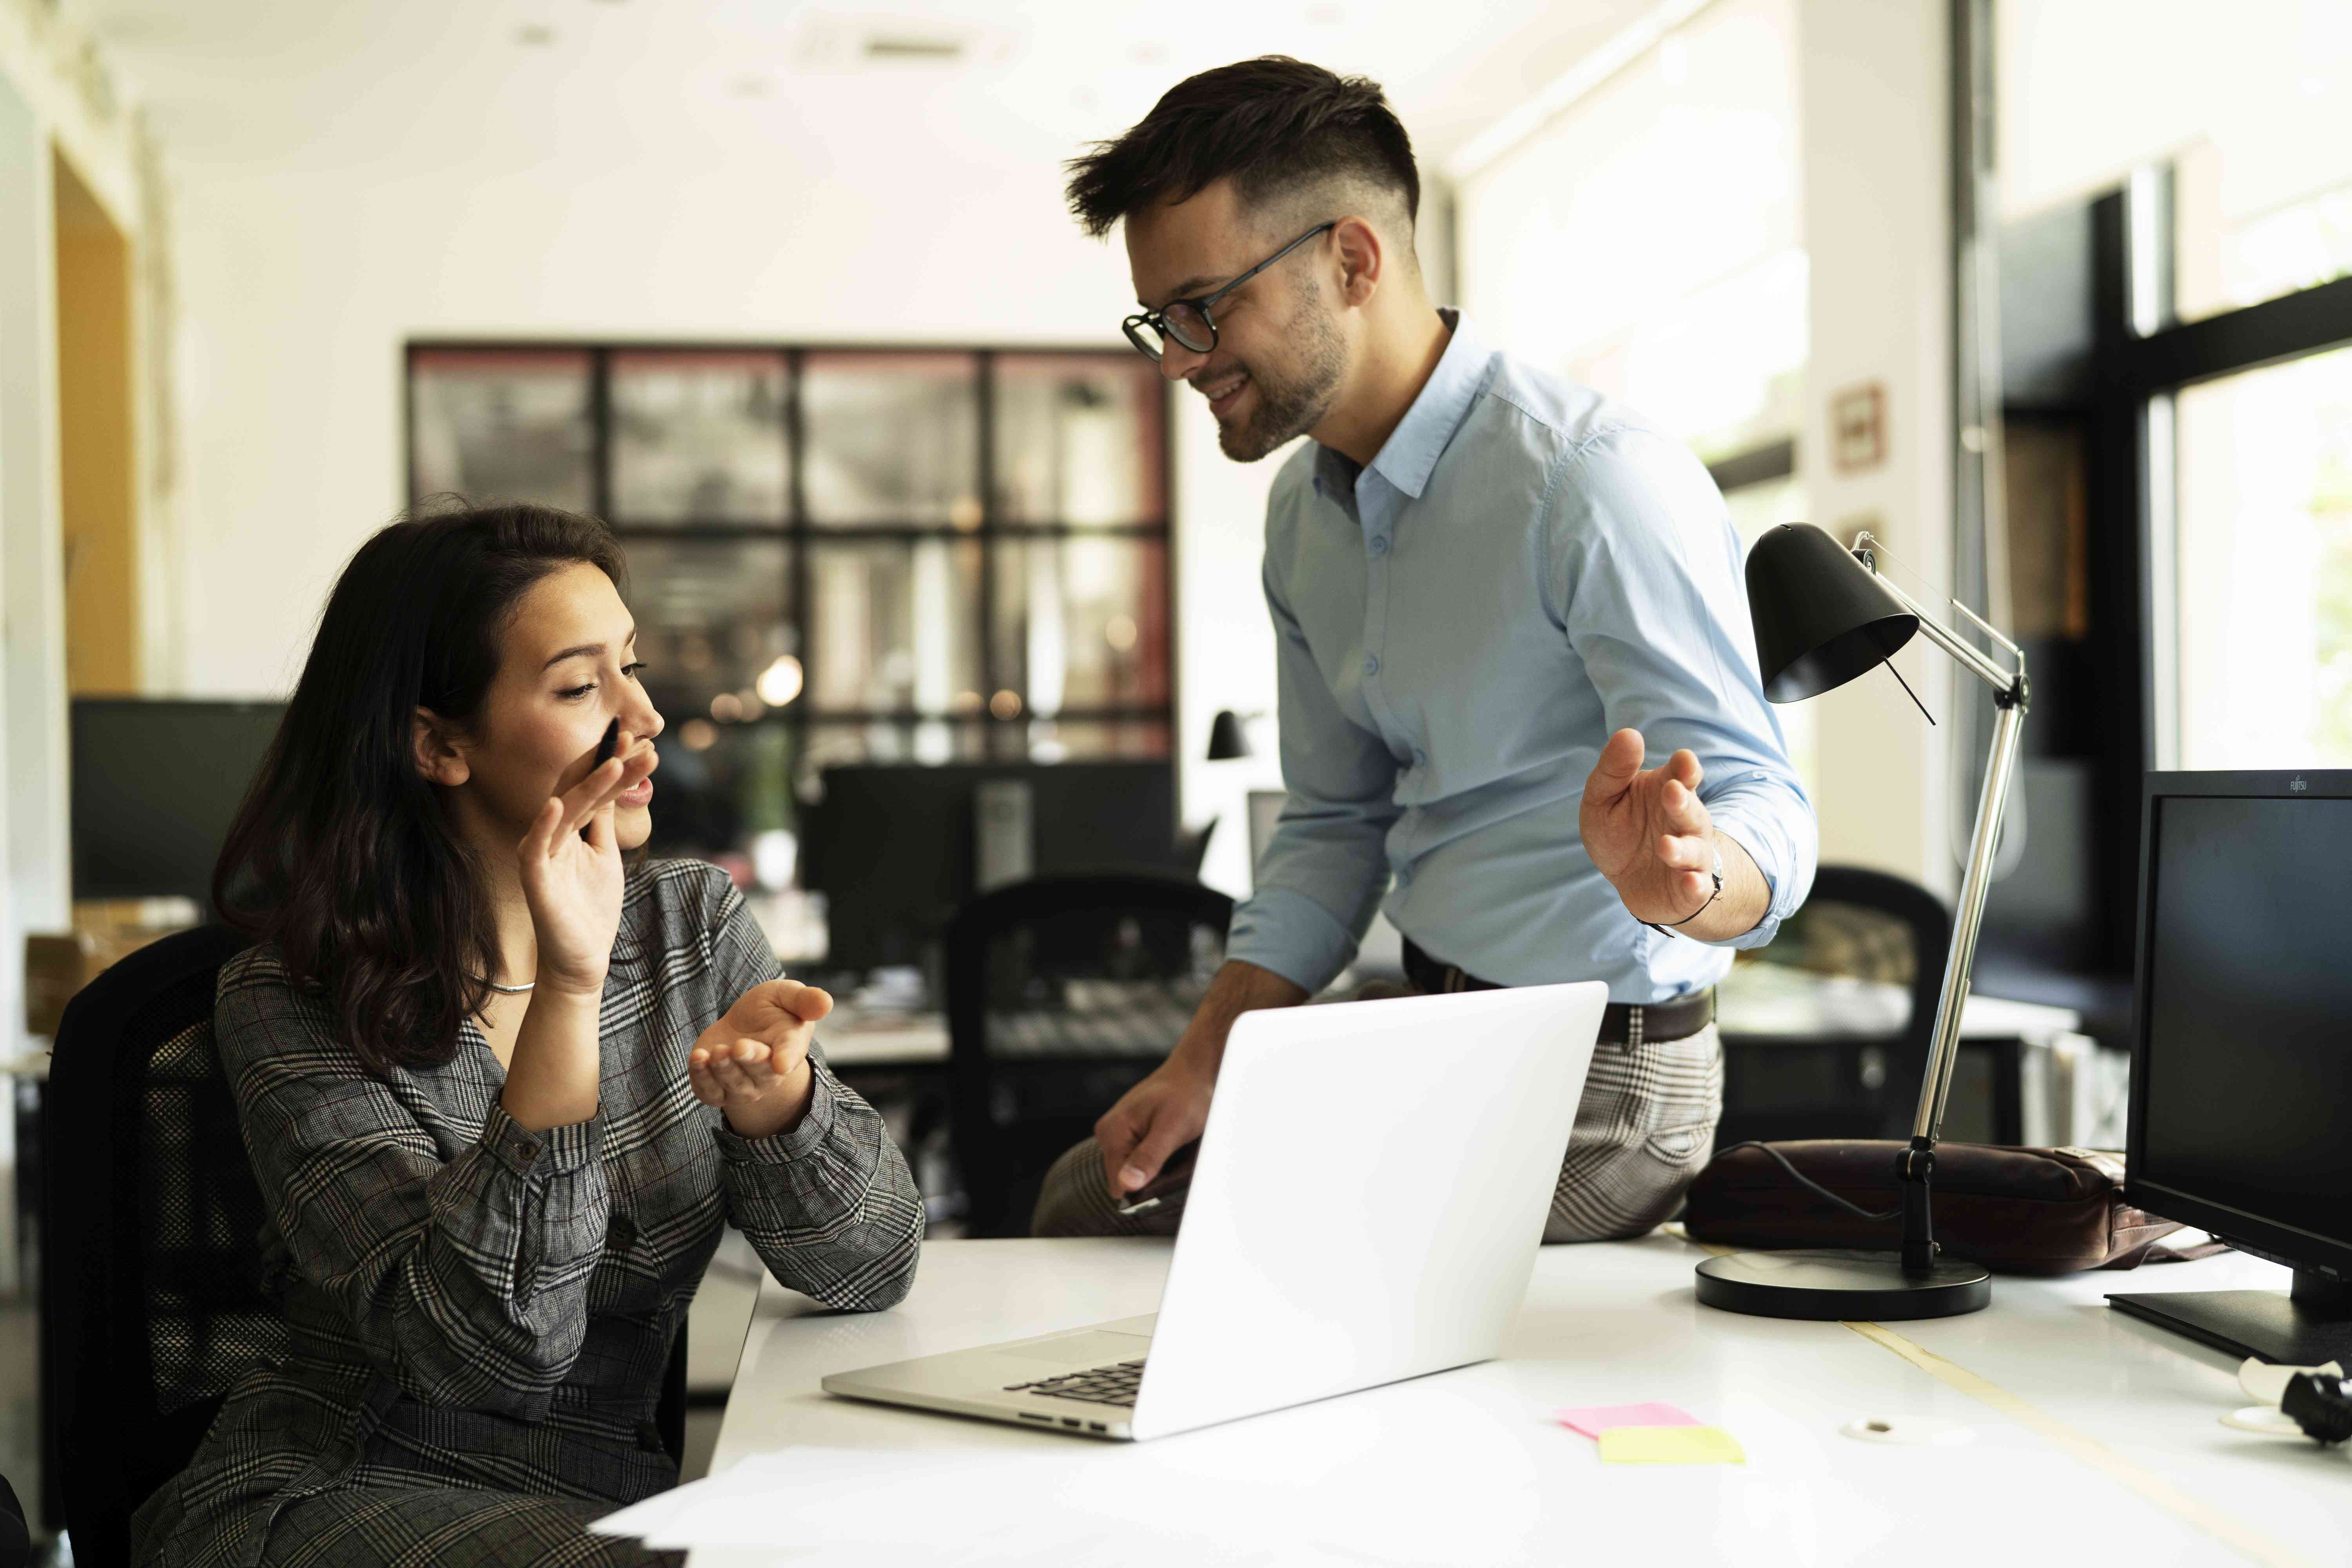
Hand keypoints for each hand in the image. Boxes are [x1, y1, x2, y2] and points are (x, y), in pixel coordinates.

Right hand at [516, 728, 657, 994]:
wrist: (583, 958)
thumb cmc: (592, 907)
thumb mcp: (605, 856)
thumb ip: (602, 822)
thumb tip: (615, 784)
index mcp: (570, 829)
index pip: (593, 788)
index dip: (615, 764)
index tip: (640, 741)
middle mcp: (553, 835)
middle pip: (582, 792)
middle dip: (611, 767)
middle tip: (640, 744)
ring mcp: (542, 855)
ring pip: (564, 812)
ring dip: (589, 786)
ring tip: (614, 763)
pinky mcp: (534, 879)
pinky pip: (537, 848)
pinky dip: (545, 825)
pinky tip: (557, 804)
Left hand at [690, 978, 831, 1139]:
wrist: (744, 1025)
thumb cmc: (772, 1009)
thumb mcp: (787, 995)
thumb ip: (804, 999)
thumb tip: (826, 1003)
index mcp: (790, 1048)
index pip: (790, 1056)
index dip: (786, 1059)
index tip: (781, 1064)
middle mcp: (768, 1074)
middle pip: (760, 1073)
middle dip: (749, 1060)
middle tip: (739, 1046)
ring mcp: (743, 1086)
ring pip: (734, 1084)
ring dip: (723, 1069)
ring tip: (717, 1050)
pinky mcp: (717, 1089)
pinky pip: (709, 1092)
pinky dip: (701, 1077)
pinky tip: (698, 1057)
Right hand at [1096, 1054, 1214, 1199]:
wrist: (1193, 1071)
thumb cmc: (1187, 1095)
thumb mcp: (1173, 1128)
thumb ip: (1149, 1157)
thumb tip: (1126, 1185)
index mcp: (1111, 1133)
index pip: (1119, 1185)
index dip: (1144, 1188)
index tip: (1168, 1174)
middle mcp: (1107, 1134)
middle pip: (1126, 1179)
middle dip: (1152, 1176)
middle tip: (1176, 1154)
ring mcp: (1116, 1134)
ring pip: (1134, 1171)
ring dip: (1156, 1167)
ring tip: (1176, 1146)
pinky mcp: (1127, 1134)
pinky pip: (1139, 1159)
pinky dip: (1157, 1157)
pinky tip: (1171, 1143)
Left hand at [1578, 727, 1718, 926]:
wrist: (1627, 879)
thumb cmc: (1620, 830)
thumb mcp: (1603, 798)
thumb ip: (1614, 769)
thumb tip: (1629, 734)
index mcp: (1667, 790)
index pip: (1684, 774)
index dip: (1686, 767)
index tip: (1683, 761)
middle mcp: (1684, 820)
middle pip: (1690, 809)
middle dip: (1683, 801)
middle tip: (1672, 792)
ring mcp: (1690, 854)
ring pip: (1695, 850)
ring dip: (1683, 848)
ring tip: (1664, 846)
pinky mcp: (1689, 887)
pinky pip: (1699, 886)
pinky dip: (1696, 885)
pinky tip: (1689, 882)